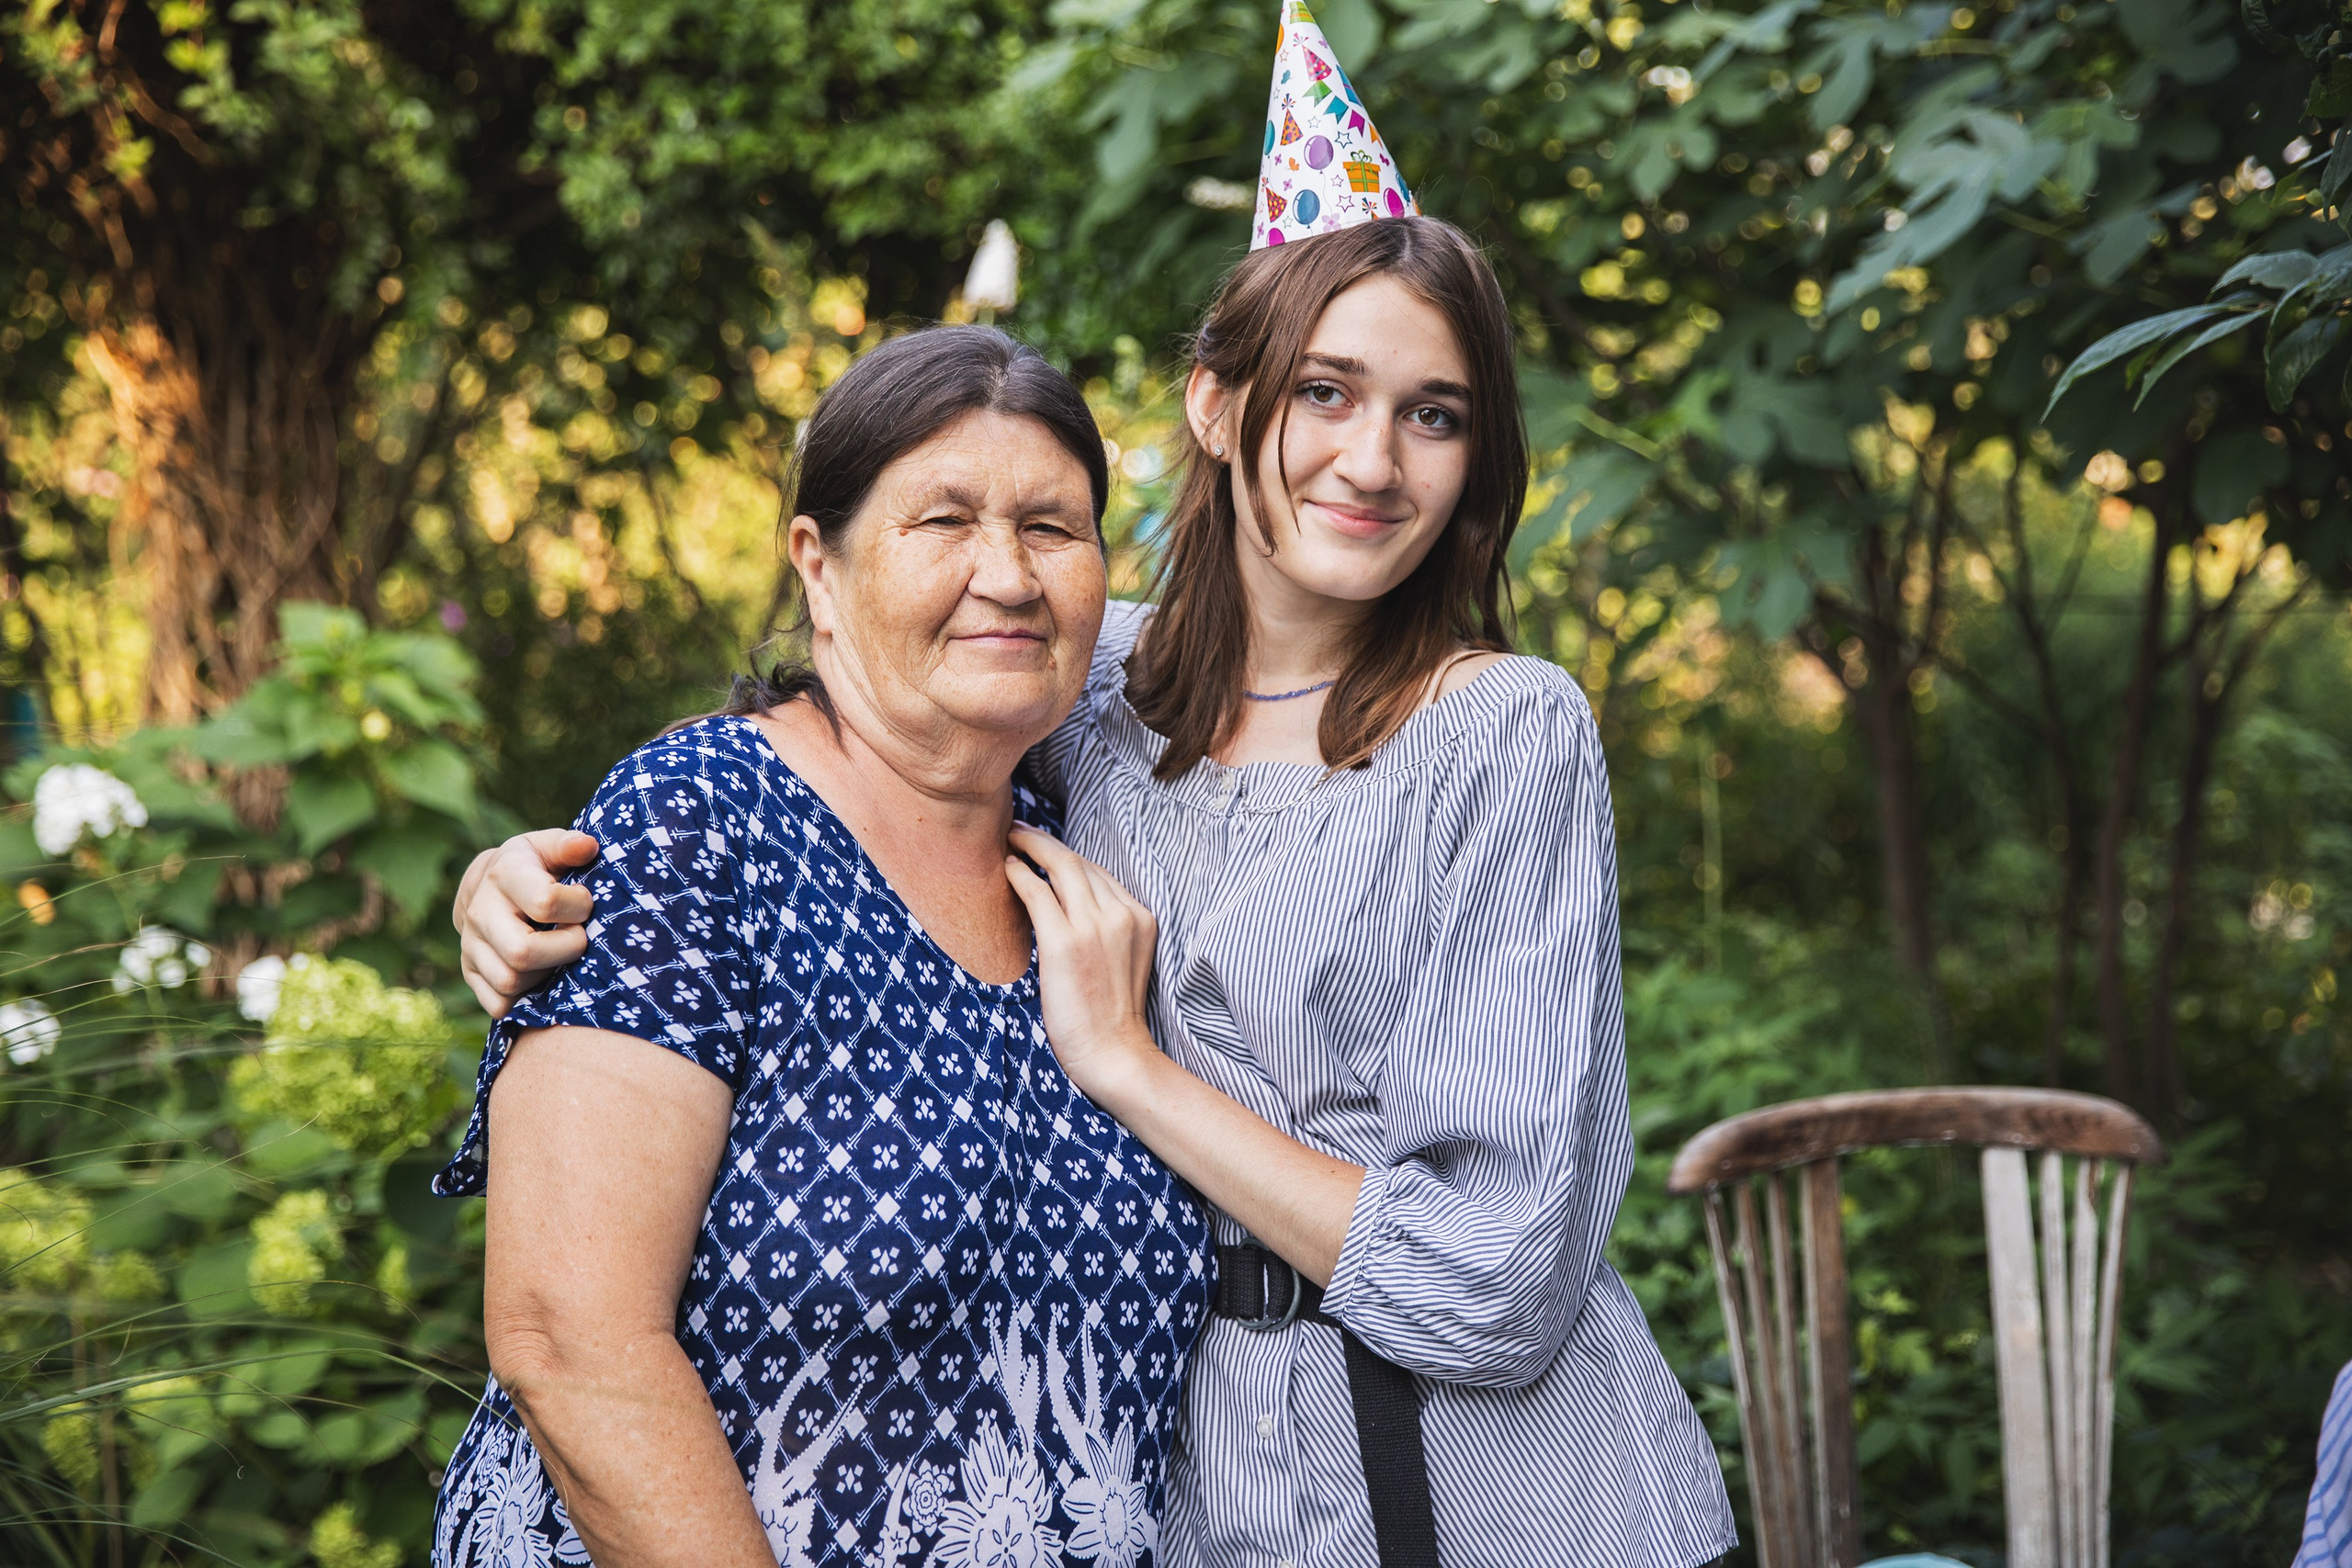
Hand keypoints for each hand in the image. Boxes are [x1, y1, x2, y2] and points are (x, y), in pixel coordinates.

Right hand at [455, 829, 600, 1017]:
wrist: (488, 886)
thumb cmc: (533, 866)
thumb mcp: (547, 847)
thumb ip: (567, 844)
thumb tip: (588, 847)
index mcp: (504, 874)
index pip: (545, 902)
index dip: (578, 907)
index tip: (584, 902)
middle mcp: (480, 911)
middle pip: (522, 952)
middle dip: (564, 950)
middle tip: (578, 937)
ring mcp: (471, 945)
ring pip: (510, 982)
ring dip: (546, 974)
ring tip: (558, 953)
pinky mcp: (470, 973)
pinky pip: (498, 1004)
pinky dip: (525, 998)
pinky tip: (540, 973)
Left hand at [1003, 824, 1162, 1100]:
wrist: (1112, 1054)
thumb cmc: (1109, 1016)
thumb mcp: (1121, 961)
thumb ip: (1105, 929)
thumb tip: (1064, 904)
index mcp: (1140, 918)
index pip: (1098, 873)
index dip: (1067, 855)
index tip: (1044, 847)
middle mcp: (1121, 915)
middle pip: (1078, 861)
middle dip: (1046, 841)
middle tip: (1018, 830)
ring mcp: (1094, 926)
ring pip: (1060, 866)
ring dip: (1030, 846)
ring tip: (1009, 840)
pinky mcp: (1065, 942)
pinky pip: (1037, 892)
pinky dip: (1020, 875)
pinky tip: (1007, 869)